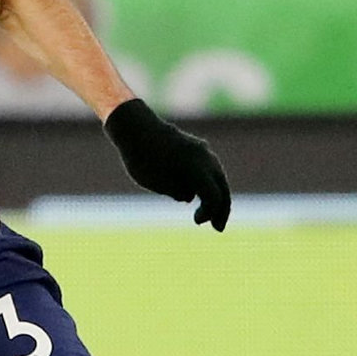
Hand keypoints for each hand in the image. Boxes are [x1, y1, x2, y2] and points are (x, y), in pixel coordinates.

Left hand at [103, 99, 230, 229]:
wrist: (135, 127)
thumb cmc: (142, 157)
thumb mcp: (156, 183)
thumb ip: (178, 191)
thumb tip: (190, 195)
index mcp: (196, 167)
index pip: (213, 195)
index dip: (209, 212)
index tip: (196, 222)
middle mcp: (204, 157)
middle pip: (222, 187)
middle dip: (221, 209)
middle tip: (218, 228)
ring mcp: (202, 150)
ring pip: (217, 177)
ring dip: (216, 196)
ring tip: (211, 216)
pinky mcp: (195, 148)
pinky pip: (208, 169)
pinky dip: (208, 184)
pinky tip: (201, 197)